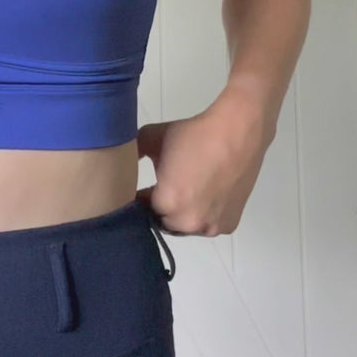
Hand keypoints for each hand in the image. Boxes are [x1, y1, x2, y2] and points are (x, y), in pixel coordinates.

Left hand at [135, 84, 271, 236]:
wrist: (239, 129)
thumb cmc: (194, 133)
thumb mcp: (152, 138)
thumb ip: (130, 153)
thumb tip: (118, 164)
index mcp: (167, 204)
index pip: (140, 210)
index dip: (140, 198)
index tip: (143, 188)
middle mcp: (189, 222)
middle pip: (162, 222)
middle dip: (160, 209)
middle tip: (165, 187)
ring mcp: (210, 226)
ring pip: (185, 227)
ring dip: (181, 214)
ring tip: (187, 190)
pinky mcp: (228, 225)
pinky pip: (206, 226)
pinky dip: (202, 215)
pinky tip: (204, 195)